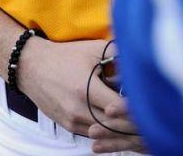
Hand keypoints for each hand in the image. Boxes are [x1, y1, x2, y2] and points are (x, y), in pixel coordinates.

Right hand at [19, 37, 145, 150]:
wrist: (32, 66)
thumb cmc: (65, 55)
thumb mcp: (93, 49)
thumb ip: (118, 55)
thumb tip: (141, 58)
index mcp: (86, 90)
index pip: (119, 109)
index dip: (136, 108)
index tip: (150, 102)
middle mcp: (79, 110)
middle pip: (114, 126)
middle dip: (133, 123)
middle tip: (151, 117)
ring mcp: (72, 121)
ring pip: (104, 133)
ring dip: (120, 128)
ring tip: (139, 122)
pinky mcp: (68, 126)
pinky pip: (93, 133)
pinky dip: (107, 129)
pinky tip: (119, 122)